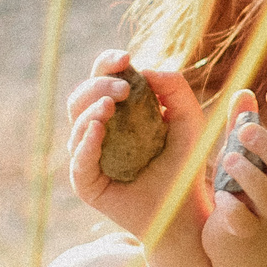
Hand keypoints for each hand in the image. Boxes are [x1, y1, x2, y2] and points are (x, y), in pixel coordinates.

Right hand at [67, 50, 207, 239]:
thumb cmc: (185, 164)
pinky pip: (79, 160)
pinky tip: (98, 129)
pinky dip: (86, 143)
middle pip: (82, 95)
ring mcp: (88, 155)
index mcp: (118, 110)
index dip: (108, 63)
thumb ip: (176, 89)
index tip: (126, 58)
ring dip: (91, 109)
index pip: (102, 77)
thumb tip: (147, 69)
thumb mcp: (189, 120)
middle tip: (124, 88)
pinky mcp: (86, 183)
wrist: (184, 208)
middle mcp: (97, 130)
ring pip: (76, 123)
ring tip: (111, 105)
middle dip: (100, 85)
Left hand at [203, 87, 266, 253]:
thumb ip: (242, 123)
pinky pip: (246, 222)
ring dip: (250, 174)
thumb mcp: (242, 152)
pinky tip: (221, 198)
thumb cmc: (241, 188)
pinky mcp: (246, 231)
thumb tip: (244, 92)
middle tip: (244, 131)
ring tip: (227, 160)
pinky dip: (233, 209)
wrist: (237, 242)